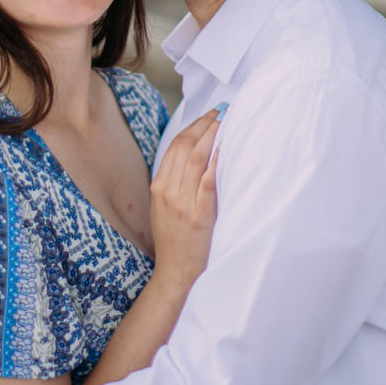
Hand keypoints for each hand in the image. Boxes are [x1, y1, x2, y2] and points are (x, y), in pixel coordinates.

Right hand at [150, 109, 221, 291]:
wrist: (176, 272)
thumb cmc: (175, 239)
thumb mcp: (166, 206)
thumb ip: (175, 182)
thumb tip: (196, 155)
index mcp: (159, 186)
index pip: (175, 146)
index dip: (193, 127)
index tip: (208, 115)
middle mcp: (167, 191)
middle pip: (184, 147)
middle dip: (204, 125)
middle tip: (221, 112)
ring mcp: (182, 203)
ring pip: (195, 159)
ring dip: (212, 137)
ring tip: (226, 123)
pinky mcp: (198, 215)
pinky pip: (207, 182)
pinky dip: (216, 162)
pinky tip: (226, 149)